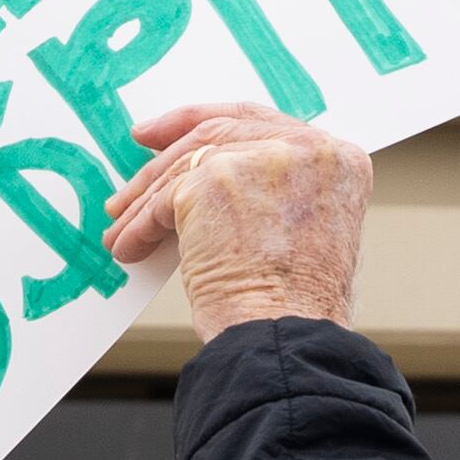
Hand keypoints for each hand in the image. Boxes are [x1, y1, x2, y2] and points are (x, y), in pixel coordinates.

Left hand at [102, 103, 374, 342]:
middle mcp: (304, 148)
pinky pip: (164, 198)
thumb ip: (277, 190)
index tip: (176, 131)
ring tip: (122, 224)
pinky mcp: (213, 180)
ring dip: (146, 196)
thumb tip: (216, 179)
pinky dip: (140, 224)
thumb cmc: (298, 306)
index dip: (215, 122)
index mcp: (336, 158)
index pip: (264, 123)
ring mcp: (257, 159)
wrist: (286, 337)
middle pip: (220, 131)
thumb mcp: (309, 229)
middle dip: (171, 141)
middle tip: (141, 148)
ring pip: (186, 163)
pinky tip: (128, 245)